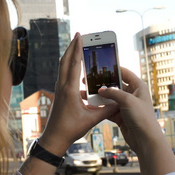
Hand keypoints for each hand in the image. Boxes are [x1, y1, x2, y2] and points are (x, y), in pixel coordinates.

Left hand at [39, 33, 117, 155]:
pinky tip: (75, 68)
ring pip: (63, 67)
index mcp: (69, 90)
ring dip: (69, 56)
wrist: (54, 138)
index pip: (74, 64)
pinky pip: (63, 75)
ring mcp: (59, 90)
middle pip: (65, 61)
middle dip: (72, 47)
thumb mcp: (92, 120)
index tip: (80, 37)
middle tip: (79, 35)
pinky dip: (68, 67)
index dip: (78, 49)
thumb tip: (120, 103)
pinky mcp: (59, 94)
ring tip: (77, 47)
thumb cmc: (71, 129)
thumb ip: (107, 110)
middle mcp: (62, 87)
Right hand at [96, 67, 164, 154]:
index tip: (100, 67)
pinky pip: (108, 109)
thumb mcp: (127, 100)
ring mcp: (125, 106)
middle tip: (89, 81)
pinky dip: (100, 108)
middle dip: (102, 84)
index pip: (125, 73)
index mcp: (138, 87)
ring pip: (109, 98)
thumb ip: (113, 92)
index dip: (113, 69)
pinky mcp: (120, 116)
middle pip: (115, 86)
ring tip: (86, 93)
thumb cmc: (141, 117)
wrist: (145, 139)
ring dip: (99, 97)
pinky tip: (90, 106)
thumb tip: (101, 90)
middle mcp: (132, 95)